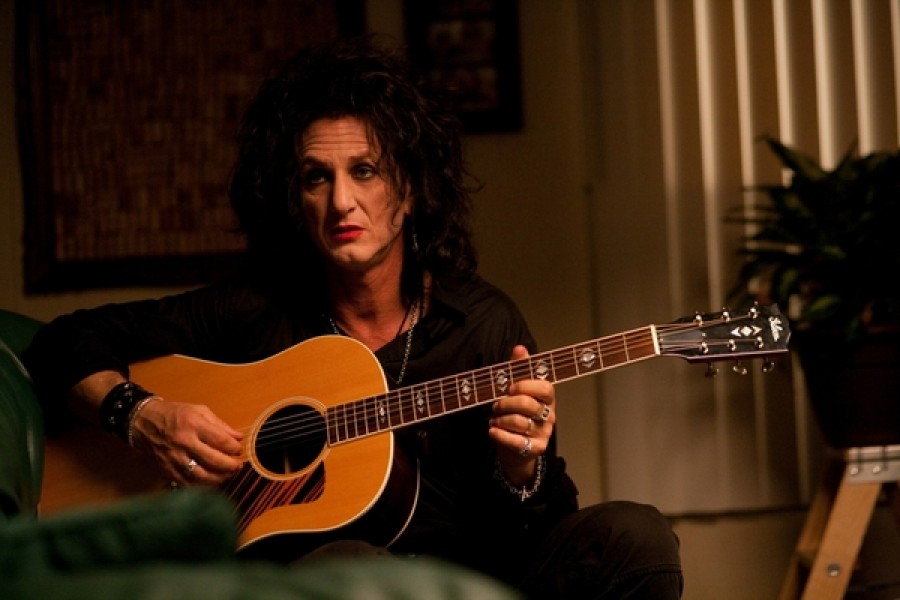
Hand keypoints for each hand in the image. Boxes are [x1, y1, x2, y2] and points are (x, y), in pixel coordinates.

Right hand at [130, 399, 243, 485]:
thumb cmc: (175, 414)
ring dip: (219, 478)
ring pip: (202, 476)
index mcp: (194, 424)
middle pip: (214, 461)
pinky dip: (202, 486)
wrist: (144, 423)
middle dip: (231, 466)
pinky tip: (211, 482)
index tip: (238, 450)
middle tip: (238, 466)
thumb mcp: (199, 411)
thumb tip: (239, 438)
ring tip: (227, 475)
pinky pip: (187, 484)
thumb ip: (221, 425)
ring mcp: (175, 458)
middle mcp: (184, 442)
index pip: (221, 441)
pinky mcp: (168, 470)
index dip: (235, 448)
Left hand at [488, 345, 555, 485]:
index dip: (525, 386)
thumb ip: (519, 369)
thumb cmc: (516, 413)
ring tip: (495, 418)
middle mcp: (549, 415)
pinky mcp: (536, 448)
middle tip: (497, 405)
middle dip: (505, 403)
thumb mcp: (517, 390)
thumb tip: (520, 348)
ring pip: (518, 422)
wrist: (517, 448)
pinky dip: (500, 434)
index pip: (545, 388)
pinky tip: (492, 430)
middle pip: (527, 404)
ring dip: (500, 419)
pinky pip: (516, 441)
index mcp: (547, 398)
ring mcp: (544, 432)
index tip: (510, 388)